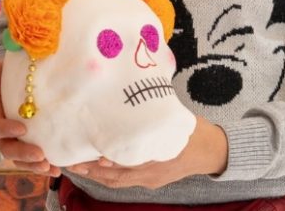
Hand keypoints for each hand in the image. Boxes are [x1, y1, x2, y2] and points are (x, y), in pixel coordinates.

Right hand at [0, 58, 60, 175]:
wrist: (17, 81)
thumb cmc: (5, 76)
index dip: (6, 130)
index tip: (22, 129)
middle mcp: (2, 132)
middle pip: (7, 148)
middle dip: (23, 154)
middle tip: (39, 154)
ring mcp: (16, 140)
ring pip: (20, 159)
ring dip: (33, 165)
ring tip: (49, 167)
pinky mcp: (30, 143)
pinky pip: (33, 159)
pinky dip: (44, 166)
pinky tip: (56, 170)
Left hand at [66, 117, 227, 189]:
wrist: (213, 151)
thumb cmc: (192, 131)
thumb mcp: (172, 119)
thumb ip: (148, 116)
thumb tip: (123, 102)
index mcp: (156, 160)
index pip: (123, 166)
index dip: (102, 164)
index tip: (85, 156)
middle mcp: (150, 175)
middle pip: (114, 179)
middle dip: (91, 172)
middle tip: (70, 162)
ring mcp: (151, 181)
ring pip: (117, 182)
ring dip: (97, 175)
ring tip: (77, 165)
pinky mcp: (151, 180)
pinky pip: (125, 180)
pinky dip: (109, 175)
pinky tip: (98, 165)